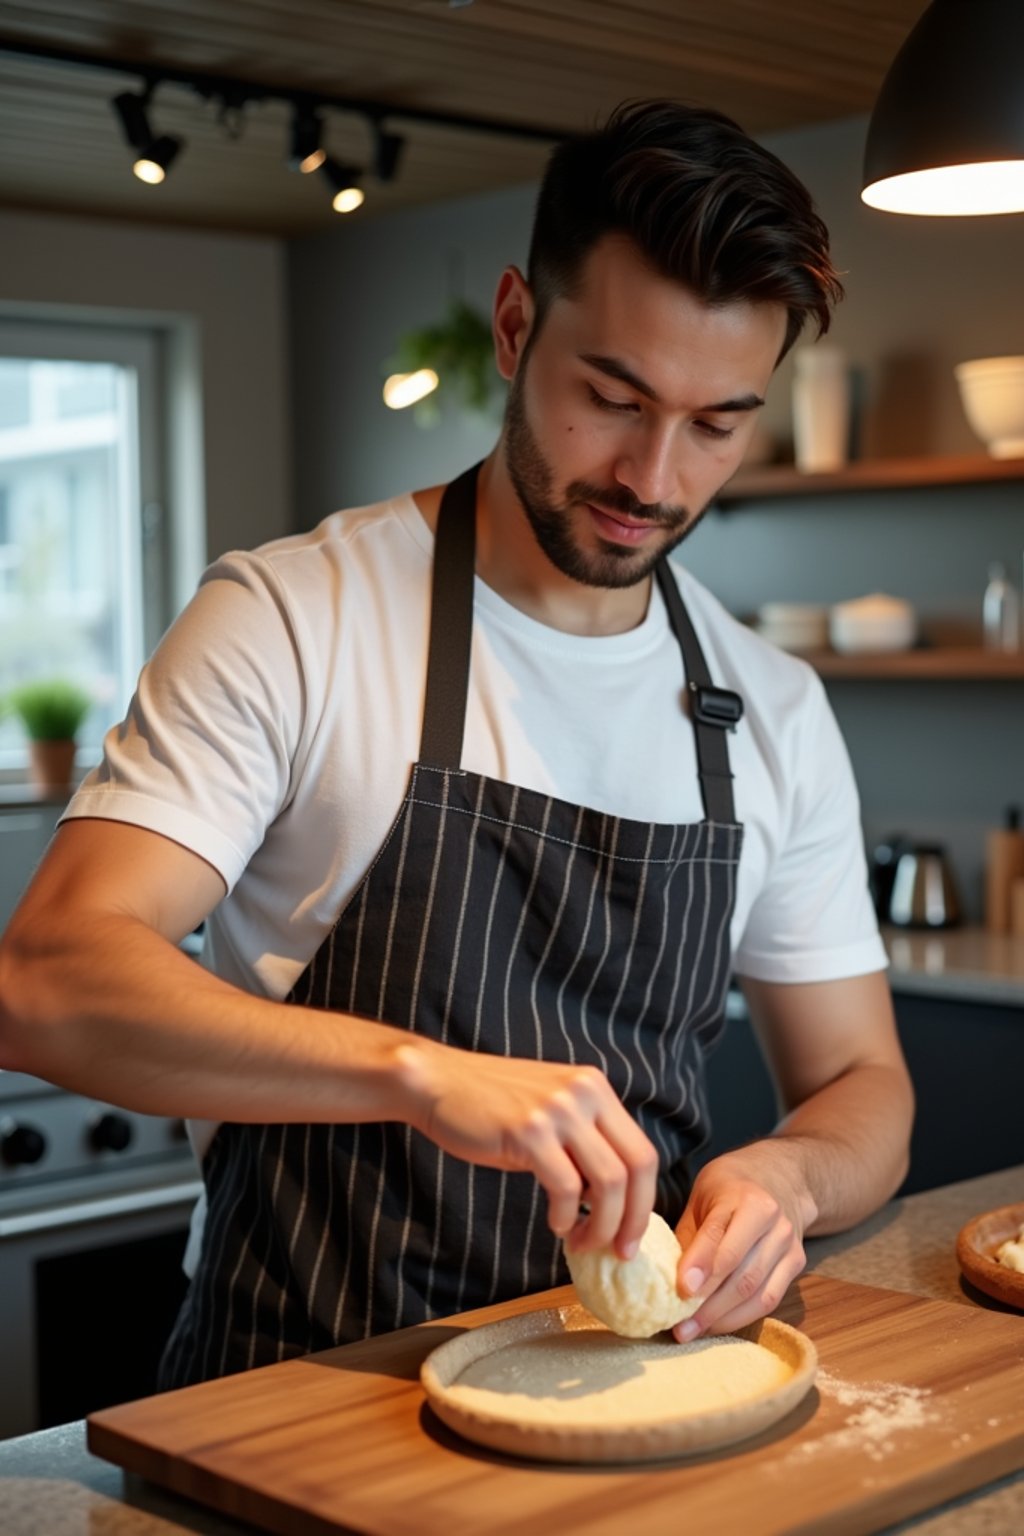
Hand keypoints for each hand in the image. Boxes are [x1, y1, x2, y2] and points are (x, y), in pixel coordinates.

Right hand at [404, 1042, 658, 1258]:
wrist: (438, 1082)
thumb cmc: (491, 1105)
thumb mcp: (552, 1109)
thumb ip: (585, 1141)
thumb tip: (611, 1199)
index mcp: (595, 1088)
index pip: (643, 1151)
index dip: (645, 1200)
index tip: (632, 1234)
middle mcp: (584, 1093)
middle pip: (636, 1167)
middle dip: (632, 1220)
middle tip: (619, 1251)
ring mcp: (558, 1110)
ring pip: (606, 1183)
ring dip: (600, 1225)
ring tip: (580, 1241)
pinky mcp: (529, 1131)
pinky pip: (566, 1189)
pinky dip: (565, 1217)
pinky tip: (555, 1224)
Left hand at [671, 1142, 818, 1340]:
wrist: (779, 1178)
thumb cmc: (729, 1189)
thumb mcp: (703, 1198)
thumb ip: (689, 1235)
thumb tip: (663, 1279)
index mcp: (744, 1196)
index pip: (719, 1235)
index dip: (699, 1265)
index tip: (680, 1290)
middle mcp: (772, 1219)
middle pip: (740, 1271)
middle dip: (707, 1303)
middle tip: (678, 1326)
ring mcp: (788, 1243)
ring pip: (756, 1290)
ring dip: (722, 1317)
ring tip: (692, 1331)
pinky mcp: (796, 1262)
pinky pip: (770, 1299)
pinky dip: (741, 1317)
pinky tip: (716, 1325)